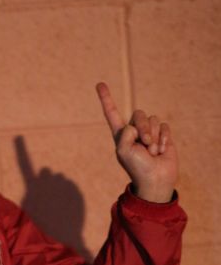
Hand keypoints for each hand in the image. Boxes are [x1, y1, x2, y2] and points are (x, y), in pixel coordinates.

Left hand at [96, 82, 177, 202]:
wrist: (155, 180)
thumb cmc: (137, 168)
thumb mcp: (123, 151)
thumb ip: (125, 134)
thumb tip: (135, 126)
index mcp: (120, 134)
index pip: (112, 113)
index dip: (106, 99)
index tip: (100, 84)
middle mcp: (134, 131)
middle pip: (139, 114)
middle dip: (144, 128)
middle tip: (145, 144)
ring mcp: (149, 132)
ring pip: (153, 120)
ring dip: (154, 136)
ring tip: (152, 152)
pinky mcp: (163, 135)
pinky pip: (165, 126)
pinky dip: (164, 138)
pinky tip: (162, 151)